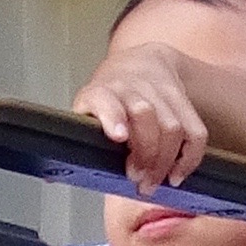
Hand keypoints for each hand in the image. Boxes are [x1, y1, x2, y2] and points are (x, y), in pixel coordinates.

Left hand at [72, 38, 208, 192]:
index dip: (113, 117)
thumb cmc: (109, 99)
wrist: (140, 64)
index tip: (120, 137)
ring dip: (165, 161)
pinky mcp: (184, 101)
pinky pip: (195, 131)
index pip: (107, 98)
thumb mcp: (88, 110)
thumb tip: (51, 176)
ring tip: (155, 182)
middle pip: (145, 116)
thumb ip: (77, 138)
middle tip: (139, 180)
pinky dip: (189, 157)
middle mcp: (132, 86)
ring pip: (172, 125)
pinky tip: (177, 174)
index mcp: (102, 90)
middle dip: (145, 153)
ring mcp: (161, 91)